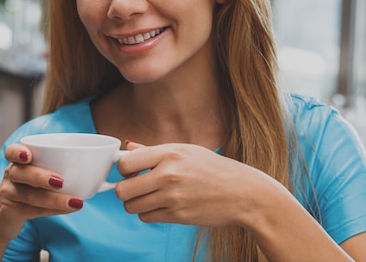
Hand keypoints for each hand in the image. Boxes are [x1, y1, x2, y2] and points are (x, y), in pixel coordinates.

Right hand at [0, 143, 83, 241]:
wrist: (2, 218)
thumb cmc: (28, 190)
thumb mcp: (36, 176)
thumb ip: (59, 167)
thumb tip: (101, 164)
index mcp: (18, 163)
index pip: (11, 152)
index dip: (17, 152)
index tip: (28, 155)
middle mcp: (11, 176)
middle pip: (21, 173)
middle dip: (40, 176)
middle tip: (61, 181)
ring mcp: (10, 195)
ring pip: (29, 196)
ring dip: (53, 199)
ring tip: (75, 202)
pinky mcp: (11, 213)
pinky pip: (32, 211)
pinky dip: (52, 211)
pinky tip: (69, 210)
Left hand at [115, 141, 278, 227]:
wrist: (242, 192)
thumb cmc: (214, 169)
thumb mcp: (186, 151)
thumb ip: (154, 151)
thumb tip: (128, 148)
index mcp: (170, 153)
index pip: (125, 163)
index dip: (122, 169)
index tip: (130, 171)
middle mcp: (169, 174)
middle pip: (122, 189)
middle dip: (124, 190)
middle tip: (136, 186)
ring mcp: (173, 197)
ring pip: (131, 206)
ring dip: (136, 203)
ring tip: (151, 196)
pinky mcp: (178, 216)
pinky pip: (147, 217)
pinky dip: (150, 213)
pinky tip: (162, 205)